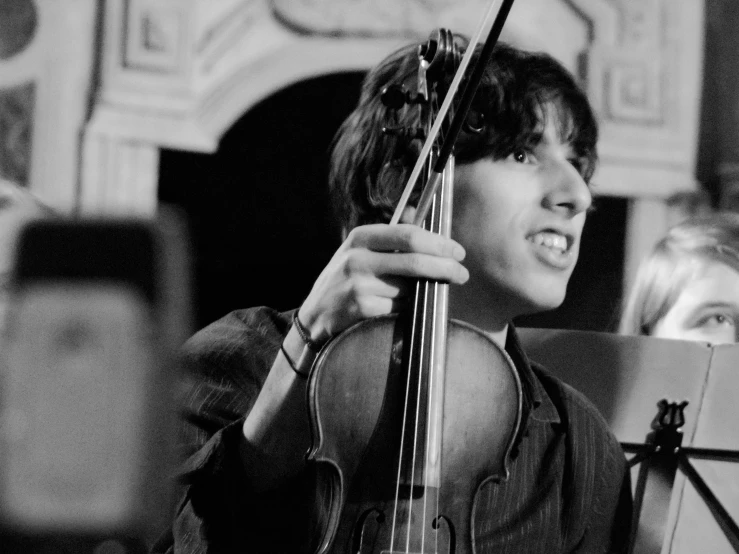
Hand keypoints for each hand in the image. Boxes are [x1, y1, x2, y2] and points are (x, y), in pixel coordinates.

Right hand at [298, 219, 467, 343]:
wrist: (314, 314)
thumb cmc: (345, 280)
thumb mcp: (359, 252)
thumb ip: (390, 242)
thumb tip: (432, 235)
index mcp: (360, 237)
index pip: (408, 234)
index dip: (438, 243)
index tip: (458, 252)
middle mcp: (357, 258)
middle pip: (414, 261)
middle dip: (445, 268)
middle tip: (462, 274)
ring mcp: (357, 284)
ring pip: (409, 288)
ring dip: (422, 292)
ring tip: (421, 293)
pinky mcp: (360, 308)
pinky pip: (399, 308)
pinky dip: (406, 308)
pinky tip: (401, 308)